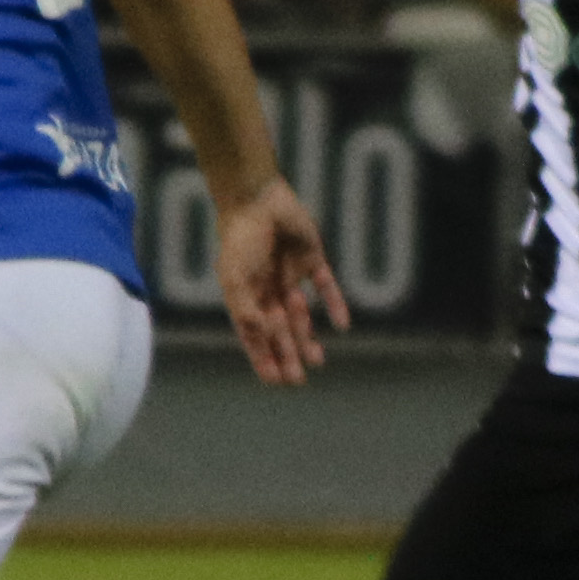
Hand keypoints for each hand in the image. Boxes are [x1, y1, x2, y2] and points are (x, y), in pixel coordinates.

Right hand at [212, 176, 351, 386]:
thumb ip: (247, 310)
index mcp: (245, 296)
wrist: (258, 198)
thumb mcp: (236, 278)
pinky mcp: (311, 259)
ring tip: (318, 359)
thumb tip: (265, 338)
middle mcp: (267, 289)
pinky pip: (326, 286)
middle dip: (288, 355)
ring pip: (302, 314)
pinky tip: (342, 325)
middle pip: (280, 329)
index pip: (254, 334)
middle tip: (299, 379)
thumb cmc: (241, 238)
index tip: (274, 381)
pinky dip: (334, 304)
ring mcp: (290, 274)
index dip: (263, 358)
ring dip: (308, 337)